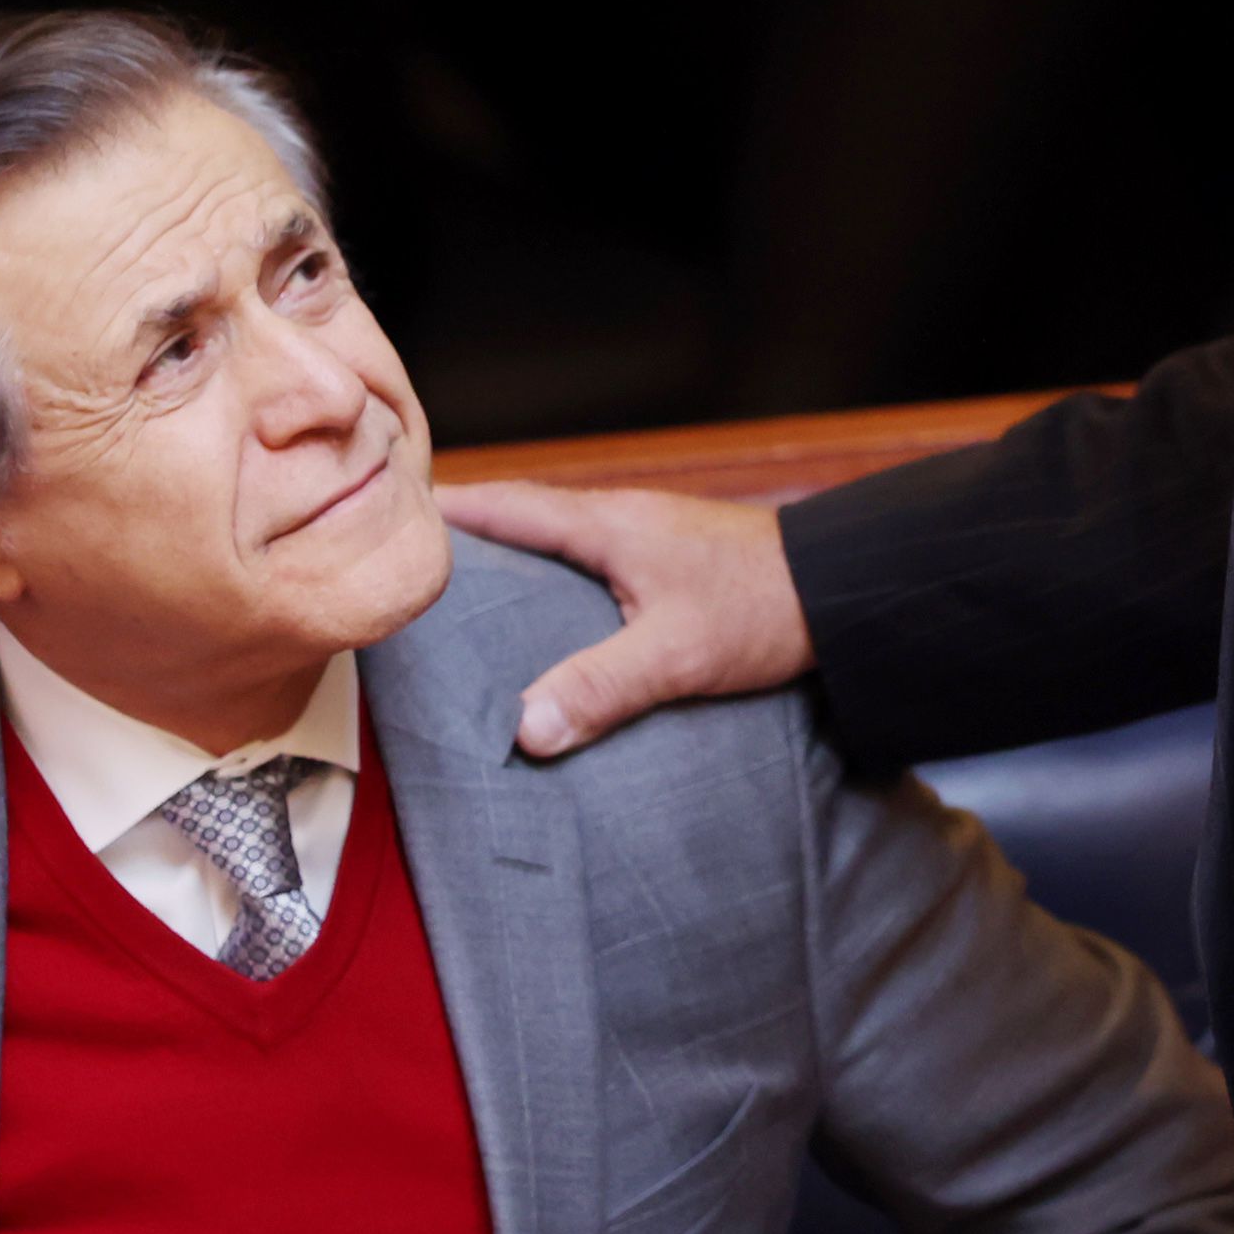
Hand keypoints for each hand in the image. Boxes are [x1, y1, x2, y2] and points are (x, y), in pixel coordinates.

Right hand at [435, 482, 814, 756]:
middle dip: (468, 536)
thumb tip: (524, 730)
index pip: (508, 504)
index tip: (390, 512)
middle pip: (525, 517)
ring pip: (559, 540)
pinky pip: (592, 562)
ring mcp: (648, 536)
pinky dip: (556, 580)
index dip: (449, 508)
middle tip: (409, 565)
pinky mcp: (670, 561)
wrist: (843, 589)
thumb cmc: (763, 609)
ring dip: (514, 559)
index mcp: (609, 522)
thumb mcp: (676, 654)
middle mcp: (621, 518)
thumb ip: (601, 687)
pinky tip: (548, 620)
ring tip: (463, 600)